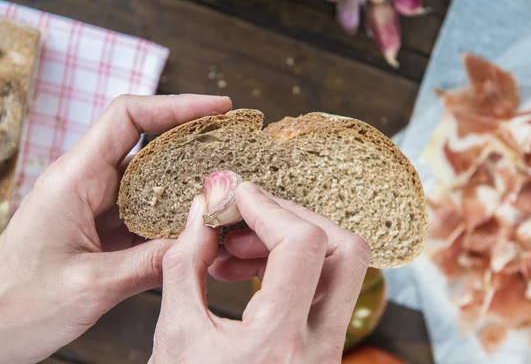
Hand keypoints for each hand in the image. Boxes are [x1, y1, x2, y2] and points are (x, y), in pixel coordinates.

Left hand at [0, 94, 231, 363]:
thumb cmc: (15, 306)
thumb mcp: (90, 287)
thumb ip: (148, 263)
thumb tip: (200, 242)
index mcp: (74, 180)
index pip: (128, 117)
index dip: (176, 105)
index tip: (217, 108)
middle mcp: (85, 184)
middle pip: (147, 144)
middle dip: (193, 143)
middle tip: (235, 150)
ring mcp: (93, 206)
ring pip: (150, 181)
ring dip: (186, 185)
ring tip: (224, 193)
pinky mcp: (100, 228)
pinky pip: (144, 212)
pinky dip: (172, 217)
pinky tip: (196, 229)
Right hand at [151, 182, 370, 362]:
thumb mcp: (174, 335)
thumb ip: (184, 262)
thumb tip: (201, 208)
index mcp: (277, 345)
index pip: (304, 246)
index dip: (268, 206)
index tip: (235, 194)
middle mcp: (318, 350)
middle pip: (346, 251)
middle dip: (295, 219)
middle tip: (244, 219)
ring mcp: (328, 353)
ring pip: (340, 269)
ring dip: (289, 242)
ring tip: (232, 248)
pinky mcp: (323, 351)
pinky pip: (323, 292)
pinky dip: (290, 268)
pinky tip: (244, 269)